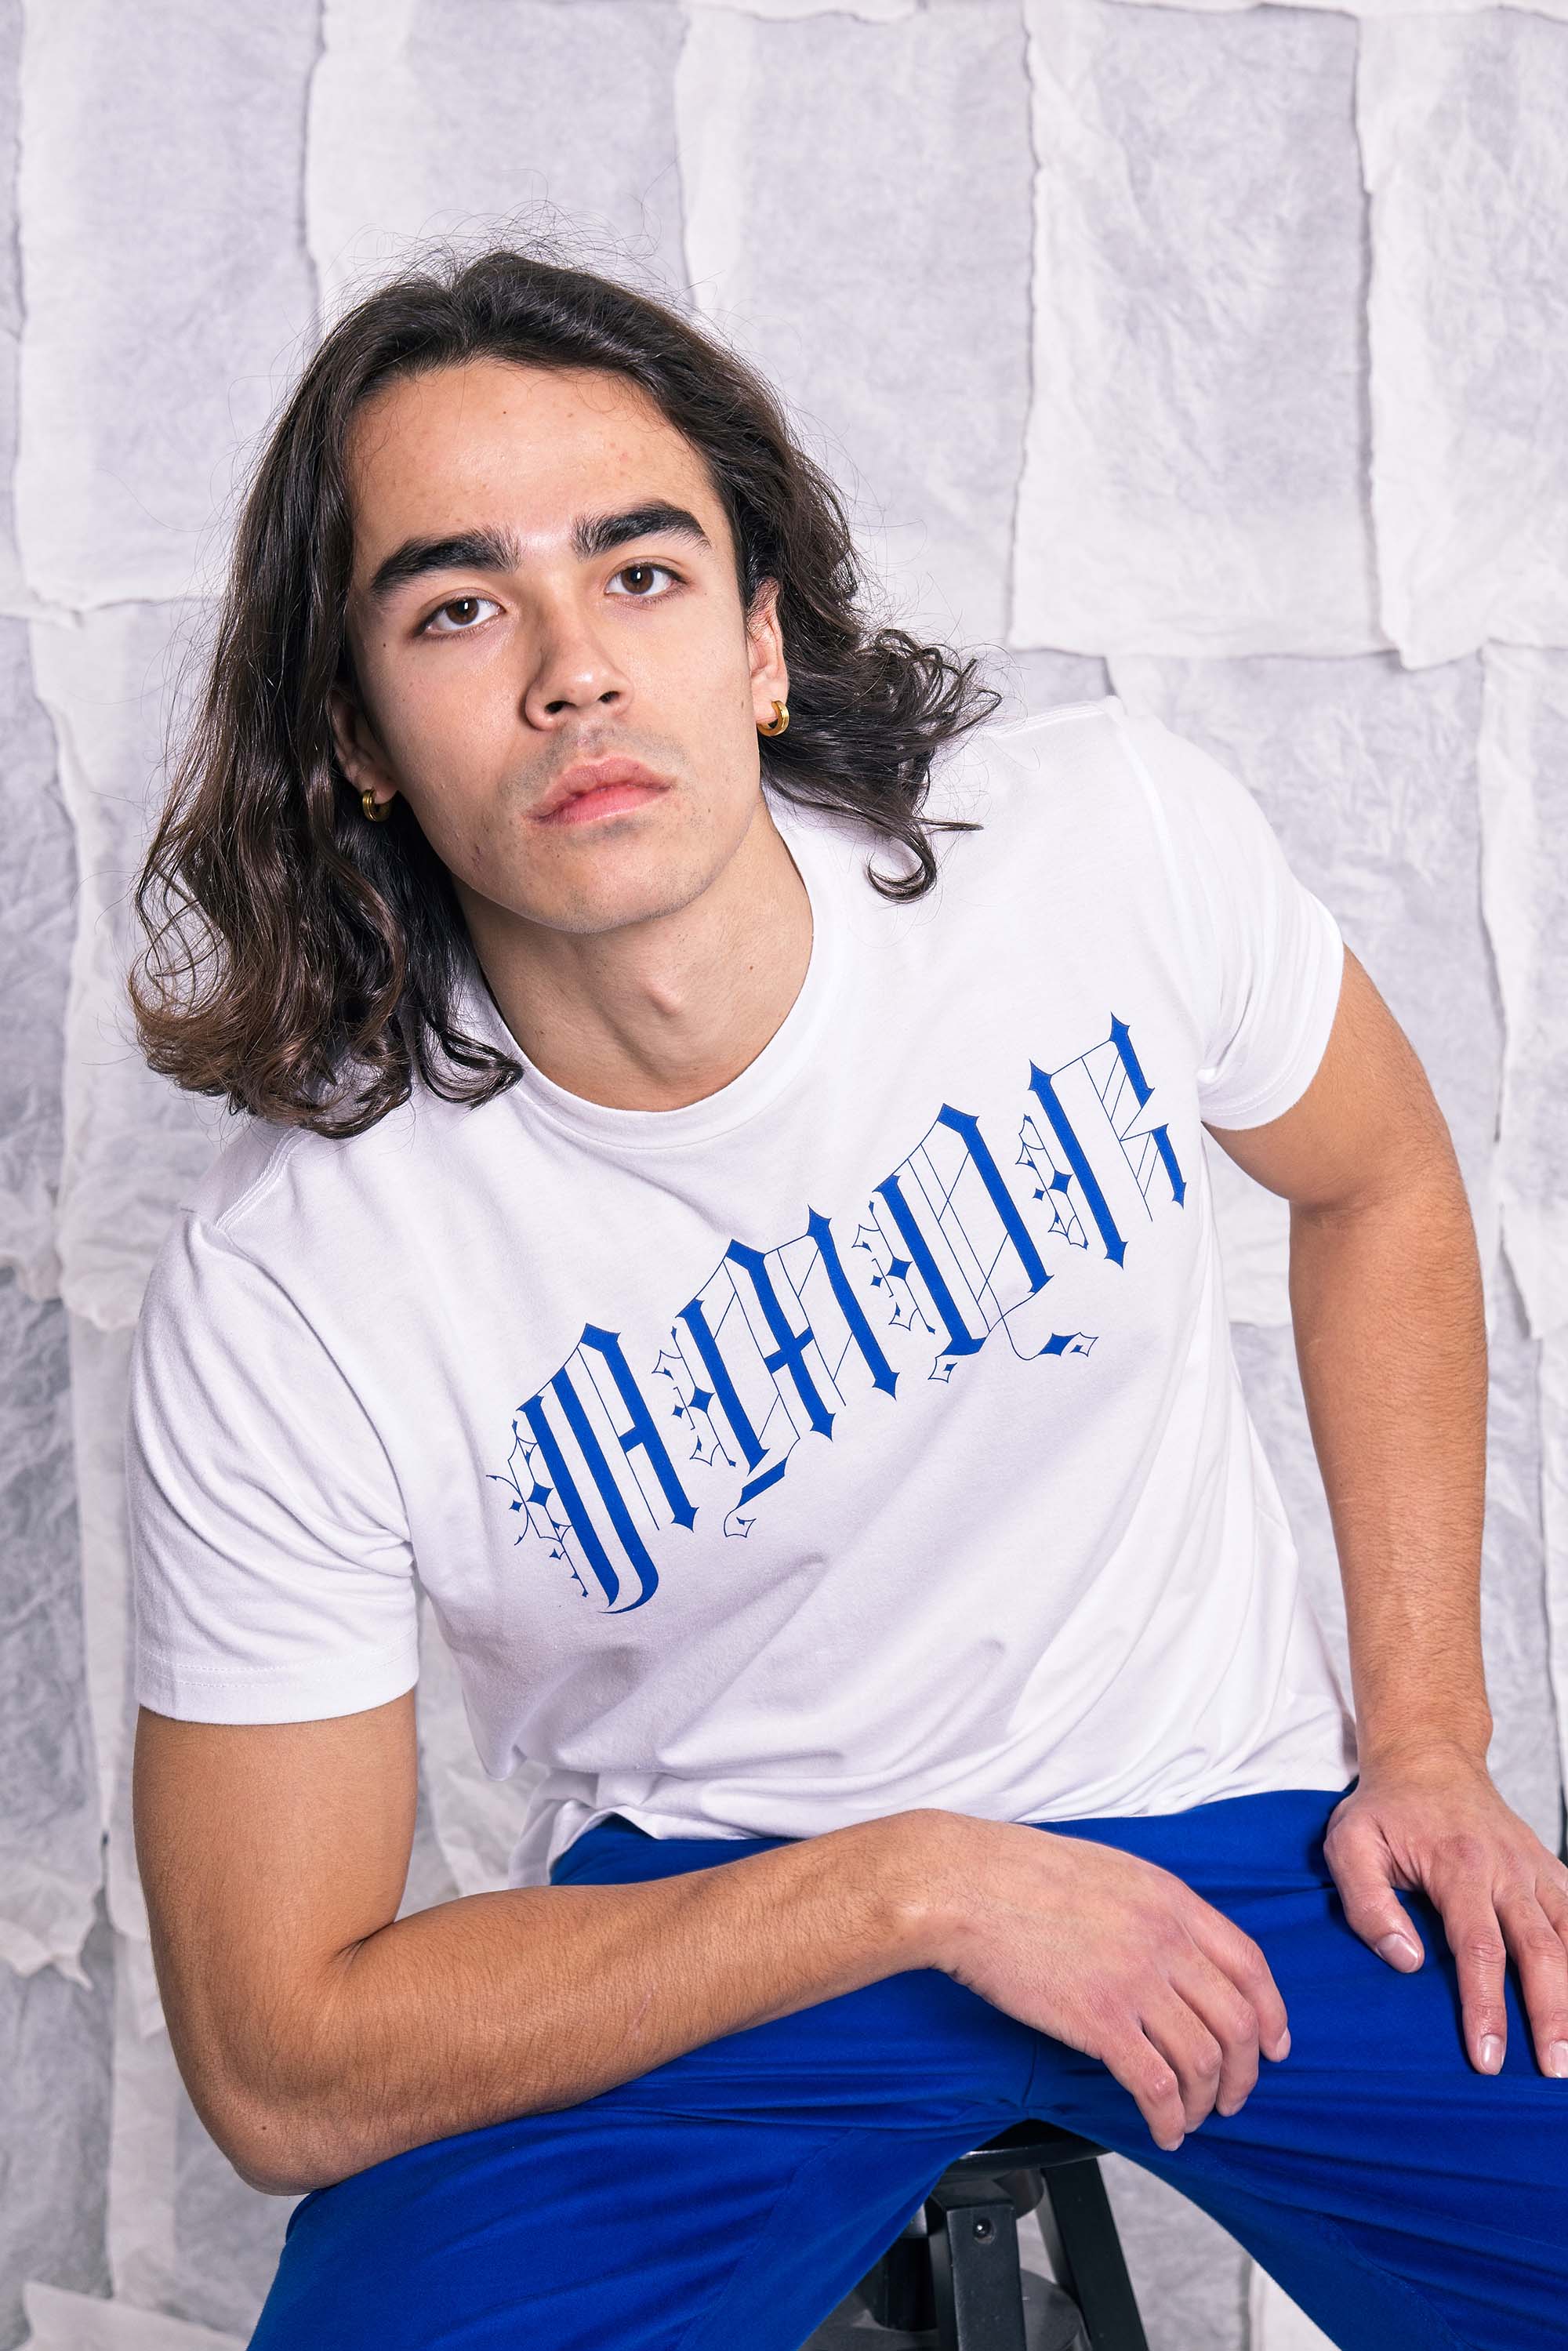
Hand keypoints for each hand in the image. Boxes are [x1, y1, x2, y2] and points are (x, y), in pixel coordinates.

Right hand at [904, 1811, 1290, 2153]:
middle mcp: (1165, 1939)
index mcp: (1169, 1899)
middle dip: (1245, 2072)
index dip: (1272, 2014)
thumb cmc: (1018, 1874)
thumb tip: (1170, 1952)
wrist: (965, 1885)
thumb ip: (1150, 1909)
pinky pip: (1157, 2085)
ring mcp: (1135, 1981)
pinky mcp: (1100, 2020)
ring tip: (1190, 2117)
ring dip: (1205, 2101)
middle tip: (1233, 2097)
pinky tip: (1161, 2129)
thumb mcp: (1108, 1871)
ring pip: (1205, 2060)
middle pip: (1238, 2021)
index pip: (1250, 1964)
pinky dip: (1169, 2118)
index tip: (1274, 2045)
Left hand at [1323, 1745, 1567, 2077]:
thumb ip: (1368, 1903)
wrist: (1428, 1756)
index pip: (1479, 1948)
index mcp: (1459, 1865)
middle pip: (1541, 1952)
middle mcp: (1508, 1869)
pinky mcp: (1551, 1871)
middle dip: (1550, 2016)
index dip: (1486, 2007)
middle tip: (1552, 2072)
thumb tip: (1407, 1962)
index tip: (1487, 2059)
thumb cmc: (1384, 1808)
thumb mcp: (1349, 1844)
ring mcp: (1536, 1870)